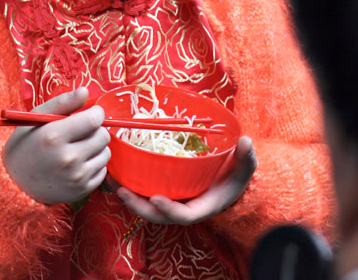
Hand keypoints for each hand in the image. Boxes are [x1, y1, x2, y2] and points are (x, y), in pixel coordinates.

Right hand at [2, 87, 110, 204]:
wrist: (14, 184)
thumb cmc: (27, 144)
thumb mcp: (38, 117)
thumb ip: (63, 102)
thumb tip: (85, 90)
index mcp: (54, 136)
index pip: (94, 119)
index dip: (96, 113)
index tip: (89, 114)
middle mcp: (67, 158)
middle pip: (103, 136)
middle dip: (95, 130)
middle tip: (81, 132)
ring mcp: (76, 177)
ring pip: (106, 153)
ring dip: (96, 147)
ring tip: (79, 147)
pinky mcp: (82, 191)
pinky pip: (103, 170)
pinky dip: (94, 164)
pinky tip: (79, 163)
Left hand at [110, 135, 255, 224]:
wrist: (226, 180)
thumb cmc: (234, 176)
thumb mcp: (244, 168)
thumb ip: (246, 158)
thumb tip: (246, 142)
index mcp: (201, 206)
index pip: (184, 215)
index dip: (170, 210)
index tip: (157, 199)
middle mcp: (182, 206)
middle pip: (157, 214)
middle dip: (138, 205)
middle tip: (122, 191)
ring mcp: (171, 199)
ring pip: (146, 204)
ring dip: (128, 195)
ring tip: (111, 180)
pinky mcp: (162, 189)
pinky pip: (143, 191)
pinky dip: (128, 184)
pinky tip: (115, 171)